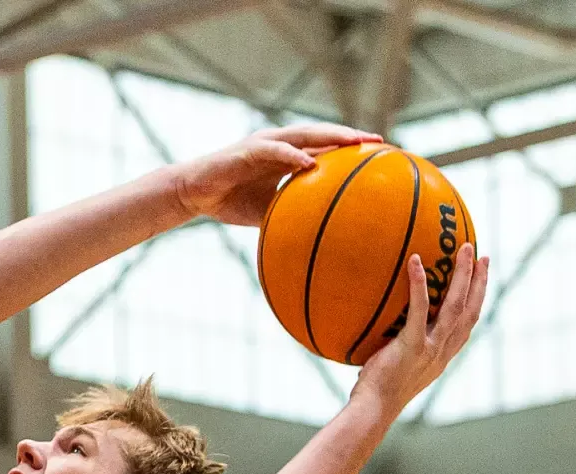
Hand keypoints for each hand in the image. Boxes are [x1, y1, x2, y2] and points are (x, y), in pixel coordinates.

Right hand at [173, 123, 380, 225]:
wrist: (195, 194)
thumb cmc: (232, 202)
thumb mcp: (270, 211)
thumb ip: (294, 213)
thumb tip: (321, 238)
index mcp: (288, 155)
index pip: (325, 147)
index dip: (351, 148)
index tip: (380, 154)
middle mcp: (280, 144)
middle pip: (322, 134)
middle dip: (350, 136)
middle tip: (379, 142)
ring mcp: (265, 144)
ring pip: (304, 134)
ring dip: (329, 136)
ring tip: (354, 141)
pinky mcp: (247, 151)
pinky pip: (275, 152)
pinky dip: (293, 156)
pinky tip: (311, 162)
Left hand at [352, 243, 488, 413]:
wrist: (373, 410)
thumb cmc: (376, 391)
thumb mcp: (395, 365)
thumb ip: (399, 345)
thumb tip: (382, 325)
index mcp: (443, 356)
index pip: (468, 323)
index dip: (477, 299)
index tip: (481, 277)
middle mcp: (443, 352)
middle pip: (470, 310)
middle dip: (479, 281)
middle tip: (482, 255)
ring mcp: (431, 349)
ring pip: (455, 306)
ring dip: (463, 275)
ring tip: (464, 248)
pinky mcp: (413, 346)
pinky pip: (419, 310)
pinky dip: (418, 284)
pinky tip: (414, 262)